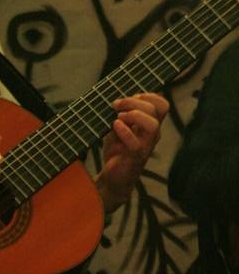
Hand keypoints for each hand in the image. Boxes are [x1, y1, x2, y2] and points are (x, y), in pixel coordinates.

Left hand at [98, 92, 168, 212]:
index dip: (149, 95)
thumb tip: (120, 101)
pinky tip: (115, 126)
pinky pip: (136, 144)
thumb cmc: (117, 151)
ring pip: (152, 125)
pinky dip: (125, 132)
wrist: (112, 177)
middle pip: (157, 110)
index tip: (130, 97)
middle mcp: (152, 135)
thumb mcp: (117, 128)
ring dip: (134, 115)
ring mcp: (146, 147)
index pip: (162, 105)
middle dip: (134, 101)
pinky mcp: (136, 159)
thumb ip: (121, 115)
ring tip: (119, 117)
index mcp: (151, 125)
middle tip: (116, 106)